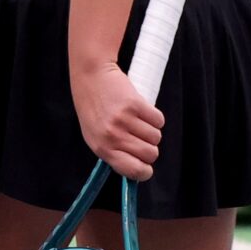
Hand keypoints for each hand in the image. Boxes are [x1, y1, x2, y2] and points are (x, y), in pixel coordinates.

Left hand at [72, 61, 162, 182]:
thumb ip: (114, 153)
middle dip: (150, 147)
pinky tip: (141, 110)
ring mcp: (124, 120)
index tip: (146, 167)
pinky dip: (154, 117)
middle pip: (151, 154)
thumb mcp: (95, 136)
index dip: (144, 172)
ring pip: (156, 137)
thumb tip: (138, 169)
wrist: (91, 78)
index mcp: (102, 148)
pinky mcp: (135, 104)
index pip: (133, 171)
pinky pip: (158, 120)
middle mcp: (112, 136)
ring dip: (151, 130)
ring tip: (136, 120)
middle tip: (139, 136)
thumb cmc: (93, 109)